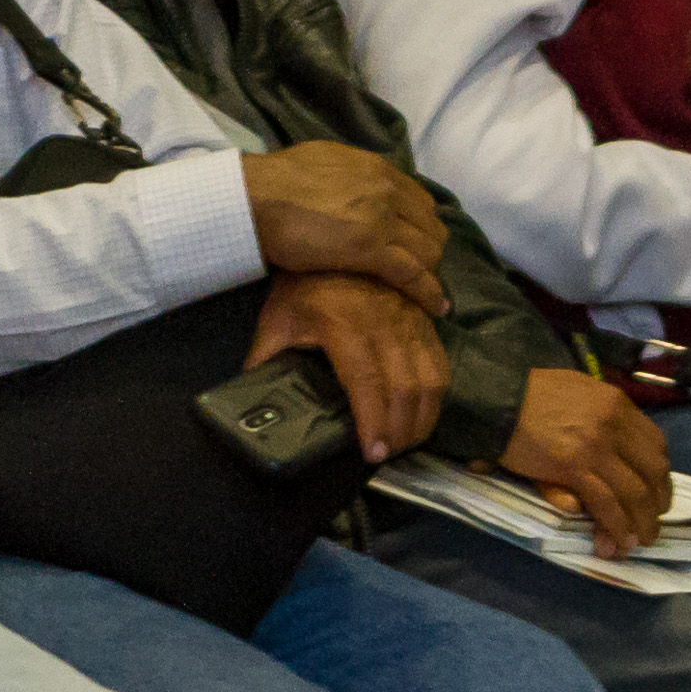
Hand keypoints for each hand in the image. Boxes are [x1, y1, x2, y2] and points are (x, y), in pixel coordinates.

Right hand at [242, 143, 446, 308]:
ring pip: (428, 250)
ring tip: (423, 292)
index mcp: (376, 168)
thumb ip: (349, 176)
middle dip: (428, 250)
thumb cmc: (275, 184)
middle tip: (417, 271)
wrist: (254, 198)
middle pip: (430, 226)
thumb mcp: (324, 164)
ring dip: (429, 272)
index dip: (421, 226)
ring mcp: (382, 218)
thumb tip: (349, 184)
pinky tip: (437, 308)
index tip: (415, 244)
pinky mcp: (371, 249)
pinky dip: (428, 292)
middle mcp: (387, 189)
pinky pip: (413, 274)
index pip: (420, 200)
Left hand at [253, 269, 445, 463]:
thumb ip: (266, 359)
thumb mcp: (277, 319)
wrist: (335, 235)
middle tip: (389, 456)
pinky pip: (439, 359)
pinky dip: (437, 391)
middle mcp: (384, 323)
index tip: (372, 454)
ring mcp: (408, 318)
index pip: (367, 384)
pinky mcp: (422, 316)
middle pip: (406, 388)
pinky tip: (424, 410)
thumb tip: (251, 399)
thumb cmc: (302, 283)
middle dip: (401, 431)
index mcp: (345, 326)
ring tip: (408, 440)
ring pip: (430, 377)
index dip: (374, 423)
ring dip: (424, 416)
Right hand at [500, 368, 673, 553]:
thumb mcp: (580, 391)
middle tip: (652, 521)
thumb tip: (613, 452)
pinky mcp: (573, 467)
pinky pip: (606, 503)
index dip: (660, 474)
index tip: (656, 492)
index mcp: (617, 404)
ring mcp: (595, 446)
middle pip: (653, 470)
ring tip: (641, 540)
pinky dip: (617, 526)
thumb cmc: (531, 394)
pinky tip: (619, 541)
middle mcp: (614, 424)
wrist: (496, 396)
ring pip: (634, 492)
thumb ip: (602, 417)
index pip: (656, 444)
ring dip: (642, 522)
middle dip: (658, 502)